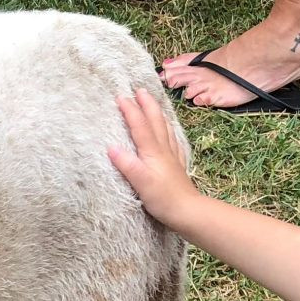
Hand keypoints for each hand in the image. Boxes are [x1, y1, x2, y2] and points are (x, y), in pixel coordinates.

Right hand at [108, 88, 197, 225]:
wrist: (188, 211)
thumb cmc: (163, 198)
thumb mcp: (140, 182)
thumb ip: (126, 164)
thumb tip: (111, 147)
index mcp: (153, 151)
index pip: (140, 126)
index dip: (130, 110)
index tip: (121, 96)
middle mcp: (164, 149)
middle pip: (155, 121)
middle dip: (147, 104)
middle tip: (140, 90)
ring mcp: (172, 156)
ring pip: (165, 128)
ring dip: (158, 113)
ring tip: (154, 104)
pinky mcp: (177, 166)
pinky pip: (173, 141)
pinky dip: (169, 131)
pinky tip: (170, 132)